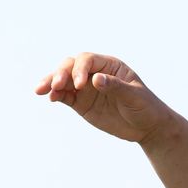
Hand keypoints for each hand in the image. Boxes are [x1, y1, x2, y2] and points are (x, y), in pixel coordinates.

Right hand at [35, 53, 173, 143]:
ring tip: (40, 91)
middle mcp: (95, 73)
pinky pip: (64, 96)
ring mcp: (86, 88)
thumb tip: (95, 79)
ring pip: (63, 80)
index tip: (79, 85)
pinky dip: (56, 95)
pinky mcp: (81, 102)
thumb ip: (115, 87)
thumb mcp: (135, 97)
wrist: (147, 127)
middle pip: (71, 66)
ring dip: (51, 83)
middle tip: (56, 86)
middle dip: (61, 74)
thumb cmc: (146, 107)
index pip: (87, 60)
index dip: (79, 69)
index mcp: (110, 66)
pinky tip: (50, 98)